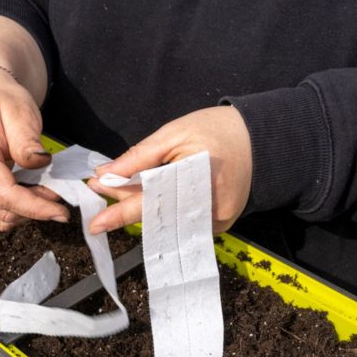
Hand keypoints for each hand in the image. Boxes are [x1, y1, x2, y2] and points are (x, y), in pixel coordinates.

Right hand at [0, 70, 68, 230]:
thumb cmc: (0, 101)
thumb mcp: (20, 112)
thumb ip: (27, 142)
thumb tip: (40, 164)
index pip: (3, 195)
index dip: (35, 208)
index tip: (62, 213)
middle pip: (1, 211)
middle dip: (34, 209)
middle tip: (58, 192)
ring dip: (25, 212)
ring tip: (44, 192)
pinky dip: (14, 211)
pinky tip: (29, 194)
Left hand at [87, 106, 252, 233]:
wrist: (259, 142)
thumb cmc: (214, 131)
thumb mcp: (173, 133)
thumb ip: (139, 157)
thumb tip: (105, 175)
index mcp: (198, 174)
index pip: (152, 199)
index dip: (121, 211)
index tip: (96, 223)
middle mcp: (210, 204)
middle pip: (157, 217)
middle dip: (125, 208)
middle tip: (100, 196)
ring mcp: (218, 219)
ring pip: (168, 225)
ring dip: (142, 212)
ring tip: (120, 195)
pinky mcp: (221, 225)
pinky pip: (183, 225)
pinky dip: (164, 216)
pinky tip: (149, 201)